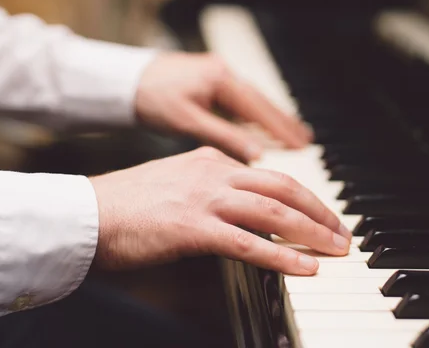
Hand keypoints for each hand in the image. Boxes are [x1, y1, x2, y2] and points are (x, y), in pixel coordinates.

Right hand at [90, 147, 350, 274]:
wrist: (86, 213)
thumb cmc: (127, 206)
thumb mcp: (177, 185)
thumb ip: (211, 192)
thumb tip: (242, 213)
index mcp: (210, 160)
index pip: (270, 175)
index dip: (303, 196)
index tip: (322, 214)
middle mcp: (213, 173)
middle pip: (283, 186)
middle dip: (319, 210)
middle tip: (342, 231)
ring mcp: (204, 198)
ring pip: (274, 211)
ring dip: (312, 231)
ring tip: (337, 249)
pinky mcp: (193, 227)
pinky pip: (249, 243)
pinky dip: (282, 256)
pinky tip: (305, 267)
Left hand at [135, 52, 311, 160]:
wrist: (123, 80)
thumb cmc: (150, 98)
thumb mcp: (187, 120)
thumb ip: (224, 136)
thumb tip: (257, 154)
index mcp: (221, 78)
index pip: (259, 107)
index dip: (282, 129)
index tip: (301, 146)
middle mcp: (223, 73)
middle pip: (263, 101)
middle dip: (285, 122)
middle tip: (307, 142)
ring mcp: (217, 76)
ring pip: (253, 101)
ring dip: (273, 119)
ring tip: (293, 136)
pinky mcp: (209, 82)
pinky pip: (240, 101)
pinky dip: (254, 116)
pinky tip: (262, 128)